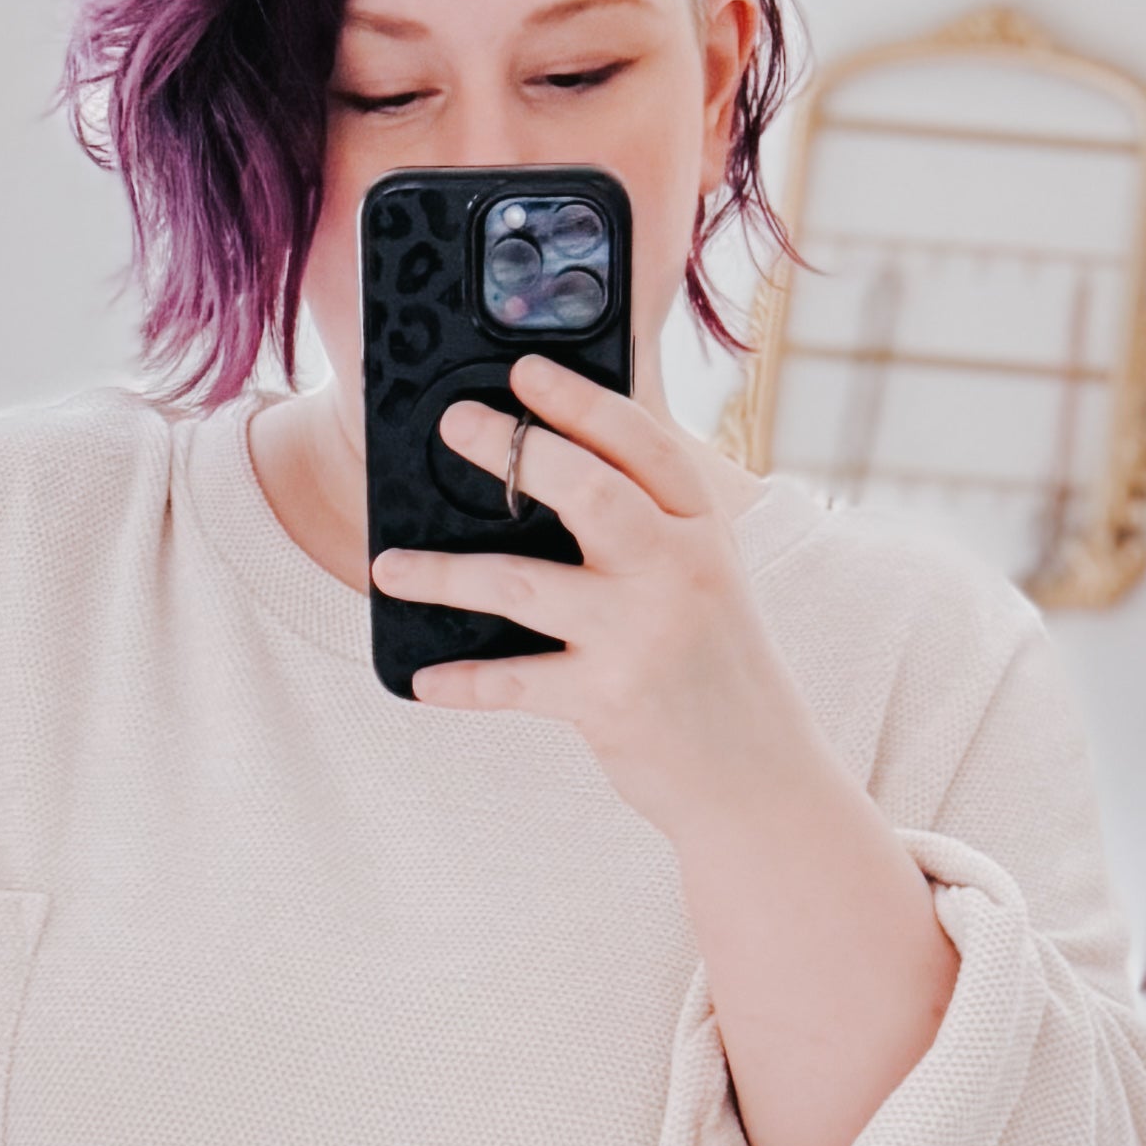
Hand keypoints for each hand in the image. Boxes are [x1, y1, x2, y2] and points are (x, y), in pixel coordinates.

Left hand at [370, 350, 831, 852]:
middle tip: (453, 423)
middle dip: (514, 452)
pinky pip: (515, 682)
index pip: (642, 442)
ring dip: (445, 574)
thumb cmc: (714, 666)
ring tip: (387, 567)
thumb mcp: (704, 577)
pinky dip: (463, 683)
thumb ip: (648, 523)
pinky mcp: (609, 699)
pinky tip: (422, 679)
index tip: (524, 369)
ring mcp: (642, 634)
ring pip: (524, 585)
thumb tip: (552, 465)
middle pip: (589, 491)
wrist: (758, 776)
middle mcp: (677, 569)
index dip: (580, 400)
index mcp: (702, 527)